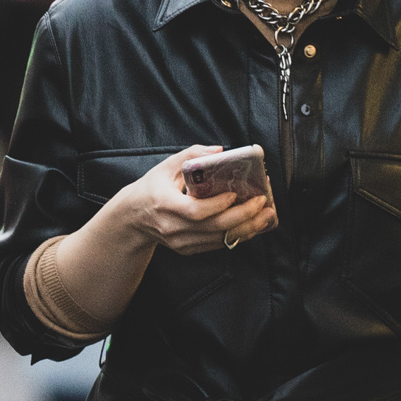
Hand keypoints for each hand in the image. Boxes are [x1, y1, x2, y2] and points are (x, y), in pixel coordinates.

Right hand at [116, 146, 276, 256]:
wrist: (133, 218)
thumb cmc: (152, 188)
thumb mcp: (166, 167)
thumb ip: (192, 155)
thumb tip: (220, 151)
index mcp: (166, 206)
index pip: (196, 211)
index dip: (219, 205)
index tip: (237, 193)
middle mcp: (174, 228)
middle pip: (214, 227)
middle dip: (243, 216)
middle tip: (263, 204)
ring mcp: (181, 242)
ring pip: (219, 240)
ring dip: (247, 228)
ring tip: (267, 215)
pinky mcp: (188, 249)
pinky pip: (217, 245)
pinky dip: (237, 235)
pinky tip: (252, 225)